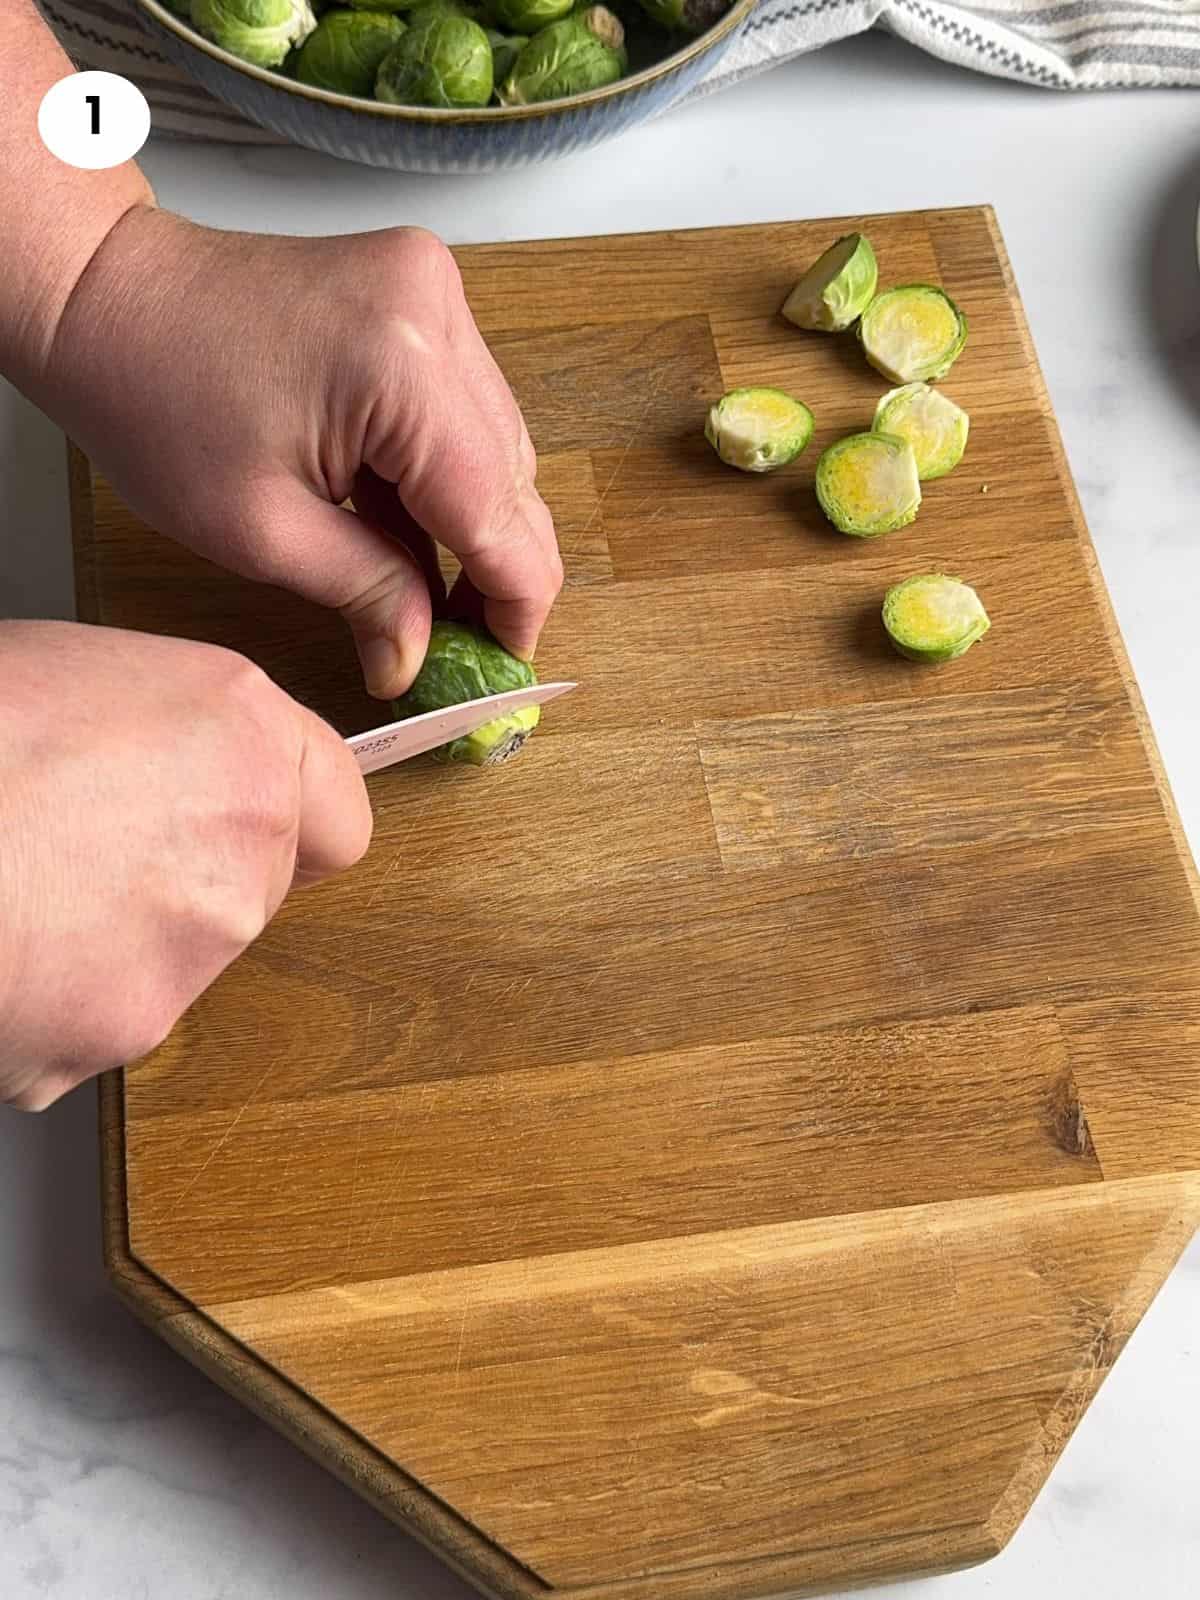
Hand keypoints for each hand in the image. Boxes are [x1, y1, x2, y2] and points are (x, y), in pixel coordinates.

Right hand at [0, 621, 371, 1111]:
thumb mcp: (75, 668)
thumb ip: (173, 731)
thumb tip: (177, 764)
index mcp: (241, 736)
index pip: (337, 803)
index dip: (292, 813)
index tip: (258, 823)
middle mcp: (244, 842)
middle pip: (257, 883)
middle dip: (188, 873)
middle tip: (82, 845)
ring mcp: (194, 946)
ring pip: (181, 956)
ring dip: (121, 938)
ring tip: (23, 889)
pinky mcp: (128, 1027)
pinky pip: (105, 1018)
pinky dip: (60, 1000)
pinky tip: (5, 946)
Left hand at [34, 208, 562, 697]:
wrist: (106, 298)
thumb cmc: (152, 397)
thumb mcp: (260, 531)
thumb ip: (365, 598)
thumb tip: (416, 662)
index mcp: (401, 370)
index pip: (502, 514)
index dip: (514, 603)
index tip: (504, 661)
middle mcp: (436, 315)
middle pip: (514, 478)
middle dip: (495, 569)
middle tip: (462, 642)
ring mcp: (434, 294)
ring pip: (501, 444)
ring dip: (474, 522)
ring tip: (424, 587)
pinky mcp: (422, 295)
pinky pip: (466, 407)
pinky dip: (447, 472)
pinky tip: (408, 520)